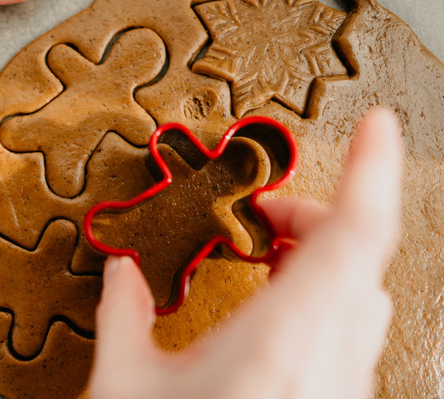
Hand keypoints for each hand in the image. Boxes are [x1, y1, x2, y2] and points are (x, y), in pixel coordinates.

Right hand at [88, 108, 401, 398]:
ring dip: (321, 256)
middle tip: (264, 210)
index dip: (371, 170)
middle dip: (312, 214)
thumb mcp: (126, 387)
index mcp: (277, 343)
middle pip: (356, 255)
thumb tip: (121, 273)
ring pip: (362, 294)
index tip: (376, 126)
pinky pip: (352, 331)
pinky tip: (280, 305)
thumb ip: (123, 316)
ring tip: (268, 252)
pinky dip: (324, 295)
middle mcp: (326, 364)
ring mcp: (340, 388)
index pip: (352, 236)